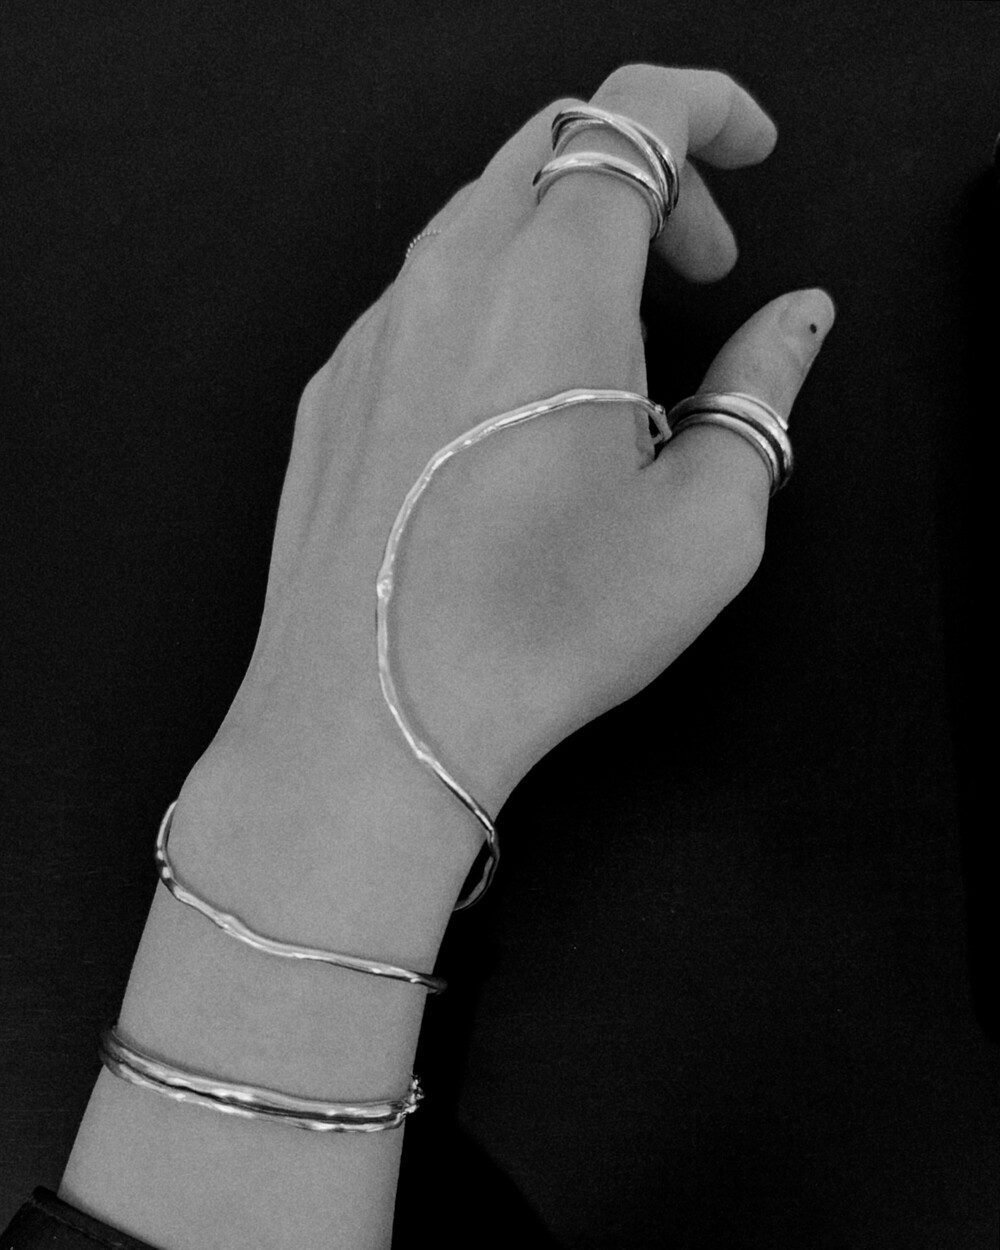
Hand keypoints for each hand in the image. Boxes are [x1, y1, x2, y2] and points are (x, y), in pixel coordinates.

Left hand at [189, 65, 833, 849]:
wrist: (373, 717)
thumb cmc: (539, 628)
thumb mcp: (706, 520)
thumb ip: (761, 392)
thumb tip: (794, 325)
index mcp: (553, 281)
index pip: (635, 114)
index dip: (709, 108)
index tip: (751, 148)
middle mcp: (448, 280)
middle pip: (551, 147)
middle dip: (644, 177)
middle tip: (695, 266)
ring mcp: (374, 332)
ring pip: (478, 223)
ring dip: (560, 246)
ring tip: (608, 355)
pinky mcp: (334, 391)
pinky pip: (419, 304)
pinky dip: (487, 309)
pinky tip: (512, 411)